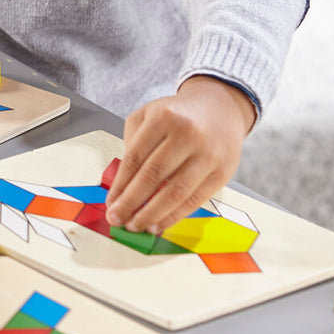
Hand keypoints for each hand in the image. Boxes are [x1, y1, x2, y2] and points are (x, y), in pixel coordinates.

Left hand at [104, 76, 255, 235]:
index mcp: (164, 117)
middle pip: (153, 176)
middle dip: (131, 202)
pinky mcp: (222, 173)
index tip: (110, 203)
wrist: (220, 108)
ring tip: (136, 225)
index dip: (121, 184)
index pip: (136, 157)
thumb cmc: (178, 115)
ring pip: (175, 192)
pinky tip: (158, 224)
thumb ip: (133, 142)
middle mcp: (187, 134)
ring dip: (151, 214)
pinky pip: (194, 200)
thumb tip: (122, 186)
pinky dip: (174, 216)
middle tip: (117, 219)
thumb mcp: (149, 114)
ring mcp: (207, 155)